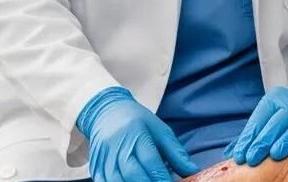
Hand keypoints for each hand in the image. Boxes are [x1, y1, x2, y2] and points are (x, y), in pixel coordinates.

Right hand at [78, 87, 198, 181]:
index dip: (161, 177)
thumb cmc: (137, 122)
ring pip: (115, 180)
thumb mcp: (160, 130)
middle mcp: (118, 146)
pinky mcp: (95, 166)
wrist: (106, 111)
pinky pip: (102, 181)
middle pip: (132, 173)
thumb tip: (192, 172)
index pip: (150, 160)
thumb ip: (175, 152)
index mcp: (137, 134)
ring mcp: (104, 157)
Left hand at [224, 87, 287, 165]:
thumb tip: (231, 153)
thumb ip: (250, 134)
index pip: (259, 120)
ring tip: (275, 154)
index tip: (240, 156)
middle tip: (253, 158)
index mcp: (273, 101)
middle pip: (277, 122)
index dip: (248, 138)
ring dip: (286, 140)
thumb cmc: (284, 113)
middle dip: (264, 141)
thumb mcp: (266, 116)